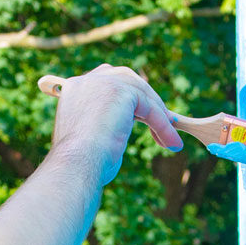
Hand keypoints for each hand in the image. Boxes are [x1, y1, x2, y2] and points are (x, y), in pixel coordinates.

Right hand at [50, 64, 181, 184]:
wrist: (75, 165)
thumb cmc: (79, 164)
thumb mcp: (88, 139)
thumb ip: (101, 125)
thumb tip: (118, 133)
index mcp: (74, 91)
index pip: (107, 82)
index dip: (128, 97)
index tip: (143, 115)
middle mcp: (86, 82)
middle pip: (127, 79)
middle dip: (147, 100)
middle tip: (163, 121)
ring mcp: (103, 83)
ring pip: (142, 95)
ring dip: (159, 117)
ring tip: (170, 139)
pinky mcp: (121, 91)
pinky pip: (150, 108)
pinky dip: (163, 125)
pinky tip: (171, 142)